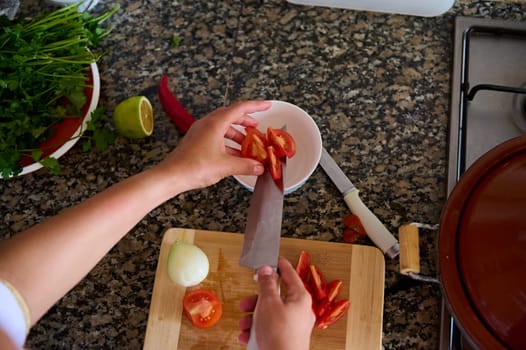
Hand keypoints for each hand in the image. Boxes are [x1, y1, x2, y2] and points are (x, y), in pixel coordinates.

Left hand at [154, 100, 270, 192]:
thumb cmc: (194, 167)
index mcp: (215, 124)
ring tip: (247, 146)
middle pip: (230, 116)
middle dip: (245, 121)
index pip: (239, 108)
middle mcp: (207, 124)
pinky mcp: (196, 142)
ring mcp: (200, 132)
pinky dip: (227, 143)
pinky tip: (234, 156)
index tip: (266, 105)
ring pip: (223, 127)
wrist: (172, 176)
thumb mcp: (226, 166)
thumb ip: (246, 165)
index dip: (255, 106)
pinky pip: (216, 137)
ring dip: (236, 134)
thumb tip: (258, 167)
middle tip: (256, 128)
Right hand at [238, 257, 314, 349]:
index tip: (271, 259)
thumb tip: (266, 269)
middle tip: (246, 302)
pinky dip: (256, 330)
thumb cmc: (279, 336)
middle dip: (256, 300)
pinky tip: (246, 336)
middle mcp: (299, 311)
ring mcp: (292, 327)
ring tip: (244, 324)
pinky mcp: (284, 340)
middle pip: (275, 296)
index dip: (278, 265)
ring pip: (268, 314)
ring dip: (252, 317)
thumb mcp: (268, 303)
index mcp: (300, 298)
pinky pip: (268, 329)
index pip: (289, 274)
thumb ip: (266, 284)